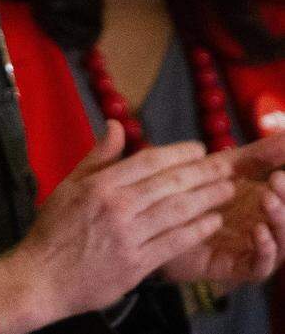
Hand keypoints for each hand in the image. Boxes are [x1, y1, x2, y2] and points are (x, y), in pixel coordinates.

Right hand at [0, 121, 232, 333]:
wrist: (42, 278)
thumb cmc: (53, 231)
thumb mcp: (68, 186)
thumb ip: (97, 157)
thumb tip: (115, 126)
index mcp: (98, 186)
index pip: (147, 162)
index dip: (178, 153)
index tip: (198, 149)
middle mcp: (116, 208)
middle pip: (169, 184)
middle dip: (203, 173)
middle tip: (226, 166)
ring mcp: (128, 238)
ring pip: (177, 212)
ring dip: (207, 199)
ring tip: (228, 190)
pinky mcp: (136, 264)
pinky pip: (174, 243)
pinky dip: (196, 231)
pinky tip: (212, 222)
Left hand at [163, 139, 284, 285]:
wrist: (149, 218)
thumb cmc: (188, 189)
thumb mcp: (226, 168)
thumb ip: (259, 154)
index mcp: (267, 205)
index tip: (279, 171)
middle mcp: (263, 228)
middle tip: (275, 181)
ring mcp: (250, 249)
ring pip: (281, 245)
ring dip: (280, 222)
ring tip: (268, 201)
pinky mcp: (233, 268)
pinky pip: (259, 268)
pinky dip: (265, 251)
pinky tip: (259, 232)